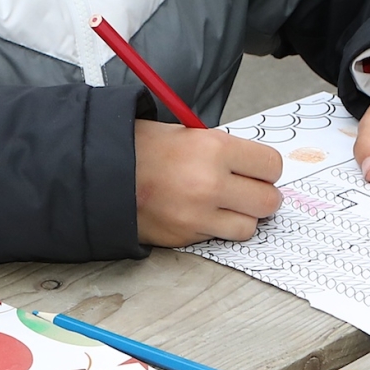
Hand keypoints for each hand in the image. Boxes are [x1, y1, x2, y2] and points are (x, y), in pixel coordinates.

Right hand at [135, 120, 282, 246]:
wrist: (97, 172)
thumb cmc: (138, 148)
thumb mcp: (185, 133)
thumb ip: (222, 149)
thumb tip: (253, 166)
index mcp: (213, 148)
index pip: (272, 166)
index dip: (266, 168)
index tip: (258, 169)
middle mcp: (210, 183)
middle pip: (268, 201)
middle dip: (261, 195)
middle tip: (248, 189)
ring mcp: (197, 215)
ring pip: (248, 226)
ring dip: (241, 217)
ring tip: (223, 204)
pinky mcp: (184, 237)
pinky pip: (218, 237)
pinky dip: (214, 227)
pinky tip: (197, 212)